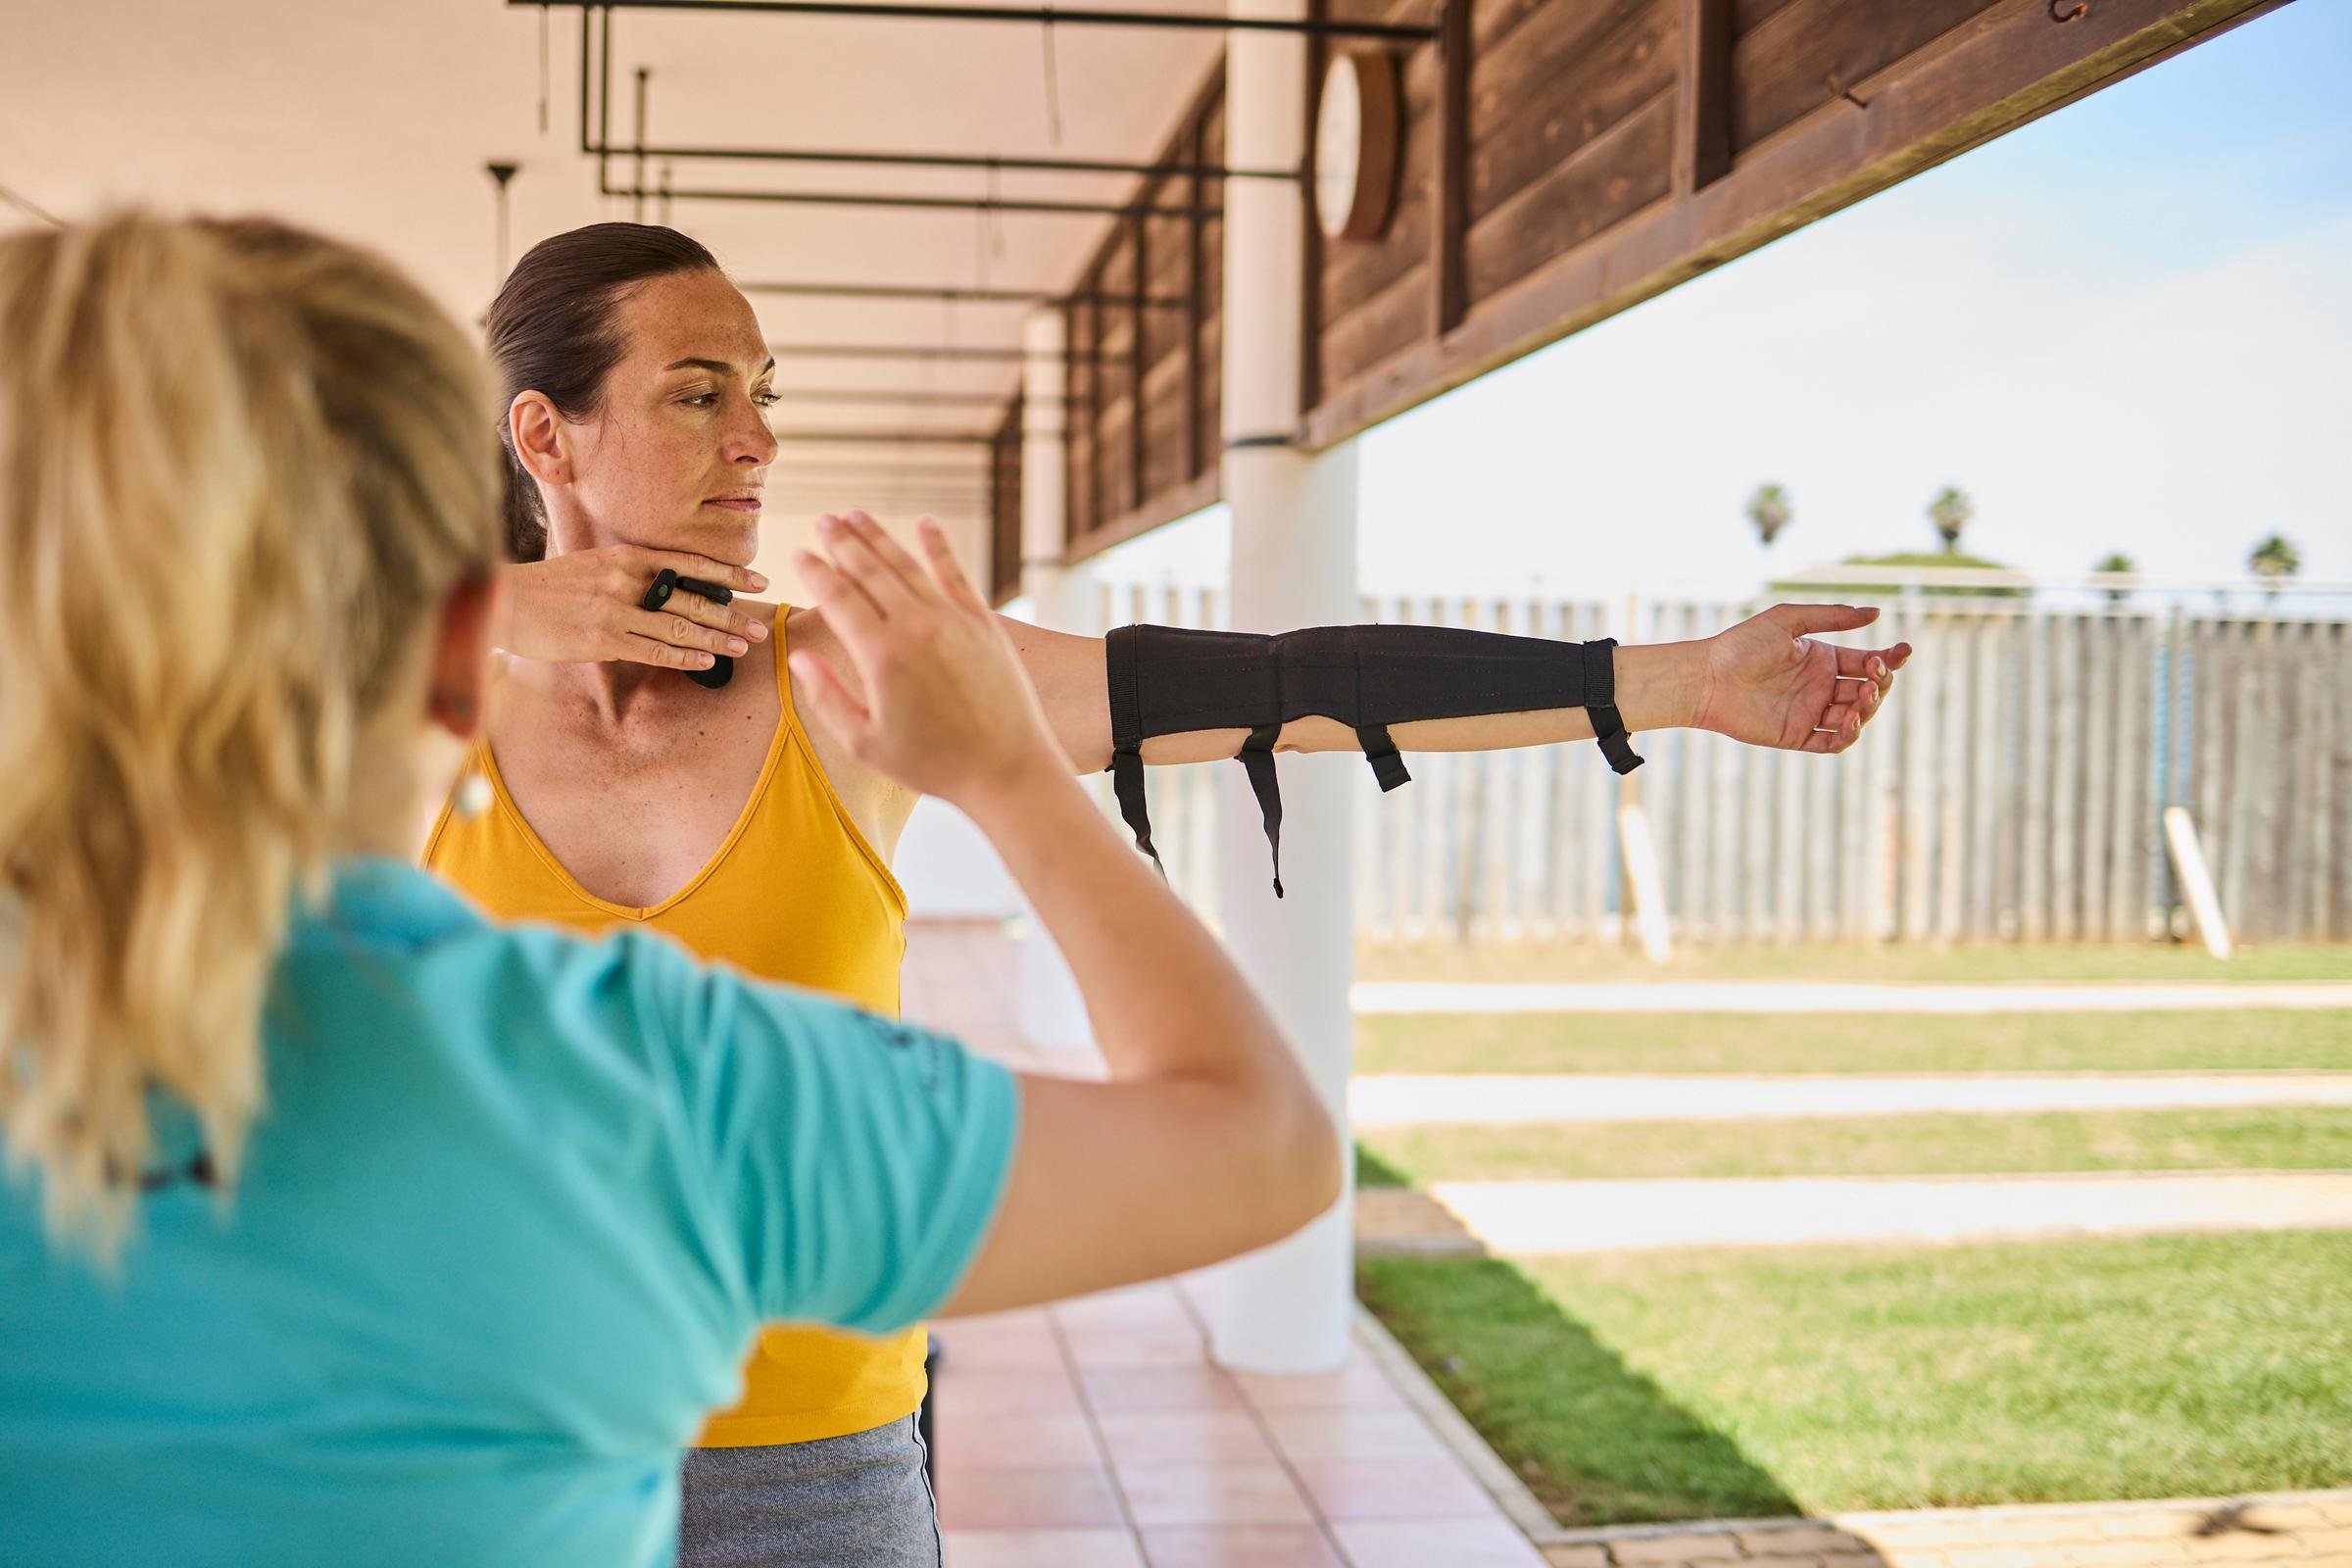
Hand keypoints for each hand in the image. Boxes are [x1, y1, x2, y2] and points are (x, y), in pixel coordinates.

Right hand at [494, 545, 769, 670]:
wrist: (506, 601)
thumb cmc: (552, 587)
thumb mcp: (594, 565)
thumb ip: (631, 573)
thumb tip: (668, 585)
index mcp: (626, 556)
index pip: (689, 563)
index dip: (727, 574)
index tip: (758, 581)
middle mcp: (625, 579)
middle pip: (691, 597)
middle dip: (731, 614)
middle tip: (760, 627)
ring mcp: (614, 610)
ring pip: (678, 625)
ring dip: (716, 638)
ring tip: (744, 647)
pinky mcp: (602, 640)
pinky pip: (653, 650)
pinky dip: (684, 656)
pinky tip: (707, 662)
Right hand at [789, 510, 1061, 808]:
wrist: (1006, 768)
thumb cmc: (933, 764)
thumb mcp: (865, 743)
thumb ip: (826, 697)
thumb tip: (799, 656)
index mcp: (880, 655)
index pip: (838, 598)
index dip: (815, 572)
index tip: (799, 554)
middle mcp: (915, 626)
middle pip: (869, 570)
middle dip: (841, 542)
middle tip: (823, 520)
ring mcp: (953, 620)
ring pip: (907, 565)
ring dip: (878, 537)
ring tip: (855, 515)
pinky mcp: (983, 623)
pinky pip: (956, 574)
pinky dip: (938, 546)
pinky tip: (926, 524)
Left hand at [1691, 604, 1911, 752]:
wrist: (1707, 677)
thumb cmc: (1742, 644)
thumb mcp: (1788, 621)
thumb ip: (1831, 617)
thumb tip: (1875, 612)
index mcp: (1822, 659)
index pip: (1867, 662)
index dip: (1889, 659)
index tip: (1904, 650)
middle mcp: (1820, 687)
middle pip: (1867, 690)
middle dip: (1881, 682)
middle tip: (1877, 672)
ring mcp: (1810, 712)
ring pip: (1855, 716)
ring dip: (1868, 707)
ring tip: (1865, 694)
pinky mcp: (1796, 735)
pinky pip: (1831, 741)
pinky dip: (1847, 735)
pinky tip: (1851, 720)